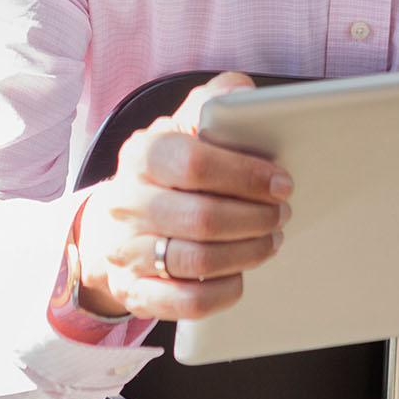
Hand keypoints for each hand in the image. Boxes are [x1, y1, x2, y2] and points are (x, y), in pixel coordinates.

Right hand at [75, 72, 292, 320]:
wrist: (115, 221)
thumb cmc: (166, 169)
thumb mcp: (185, 124)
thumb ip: (216, 99)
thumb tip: (244, 95)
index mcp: (142, 154)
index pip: (194, 164)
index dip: (246, 176)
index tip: (282, 182)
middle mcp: (127, 203)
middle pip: (201, 218)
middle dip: (254, 218)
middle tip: (282, 214)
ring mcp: (126, 251)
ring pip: (196, 262)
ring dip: (247, 253)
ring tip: (270, 239)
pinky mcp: (135, 292)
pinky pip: (186, 303)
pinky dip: (223, 290)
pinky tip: (241, 274)